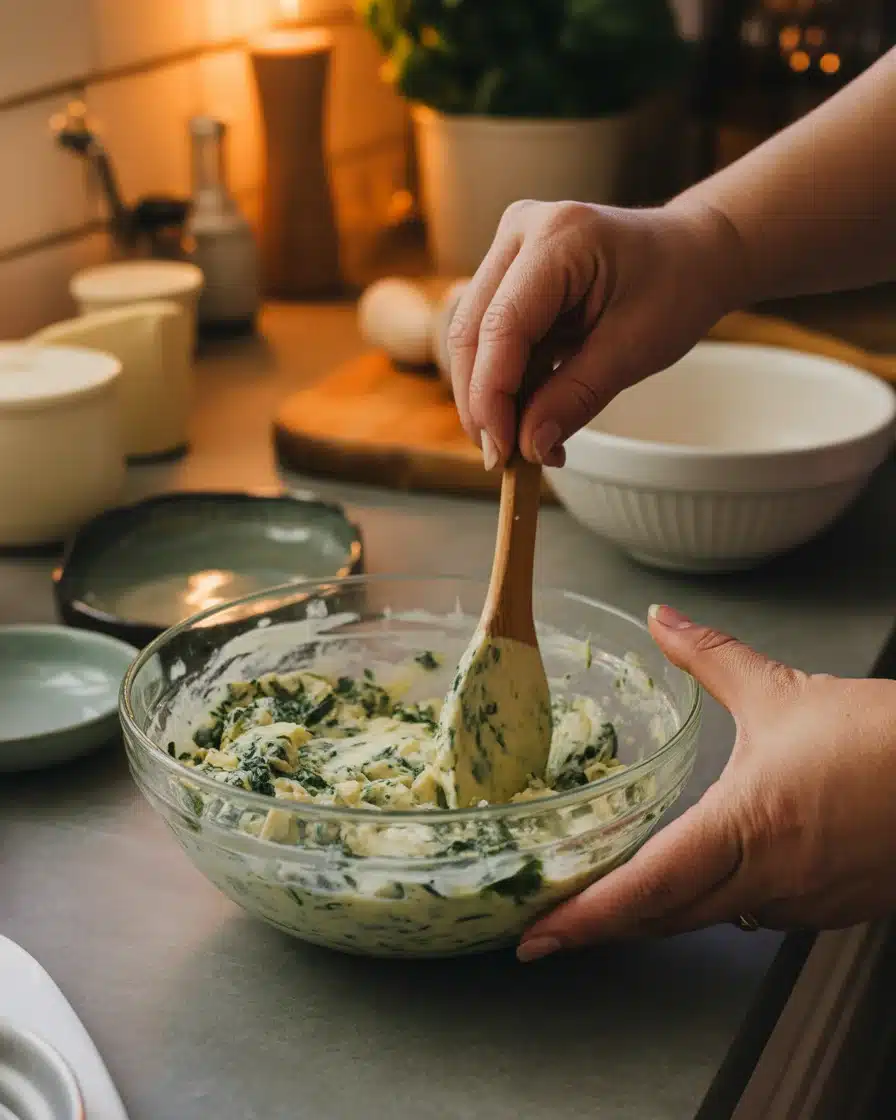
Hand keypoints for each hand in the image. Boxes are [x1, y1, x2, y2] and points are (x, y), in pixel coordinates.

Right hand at [446, 198, 746, 470]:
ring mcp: (509, 247)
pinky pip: (487, 334)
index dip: (492, 395)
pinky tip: (526, 410)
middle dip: (482, 401)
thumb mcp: (635, 349)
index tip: (502, 451)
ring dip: (488, 394)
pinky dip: (501, 379)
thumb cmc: (675, 288)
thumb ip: (576, 397)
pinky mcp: (507, 271)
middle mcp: (522, 230)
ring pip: (471, 336)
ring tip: (521, 439)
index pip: (502, 326)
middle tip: (504, 458)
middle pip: (472, 331)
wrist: (691, 252)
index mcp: (560, 237)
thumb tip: (528, 446)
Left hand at [517, 604, 895, 961]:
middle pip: (666, 917)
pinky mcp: (833, 910)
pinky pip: (758, 915)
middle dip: (604, 925)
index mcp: (745, 829)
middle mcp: (769, 881)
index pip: (648, 887)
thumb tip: (661, 619)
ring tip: (608, 904)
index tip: (538, 934)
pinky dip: (716, 904)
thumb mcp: (781, 691)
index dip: (587, 915)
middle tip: (550, 928)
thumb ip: (709, 657)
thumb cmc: (881, 740)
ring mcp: (804, 904)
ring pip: (710, 919)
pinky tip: (700, 884)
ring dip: (658, 914)